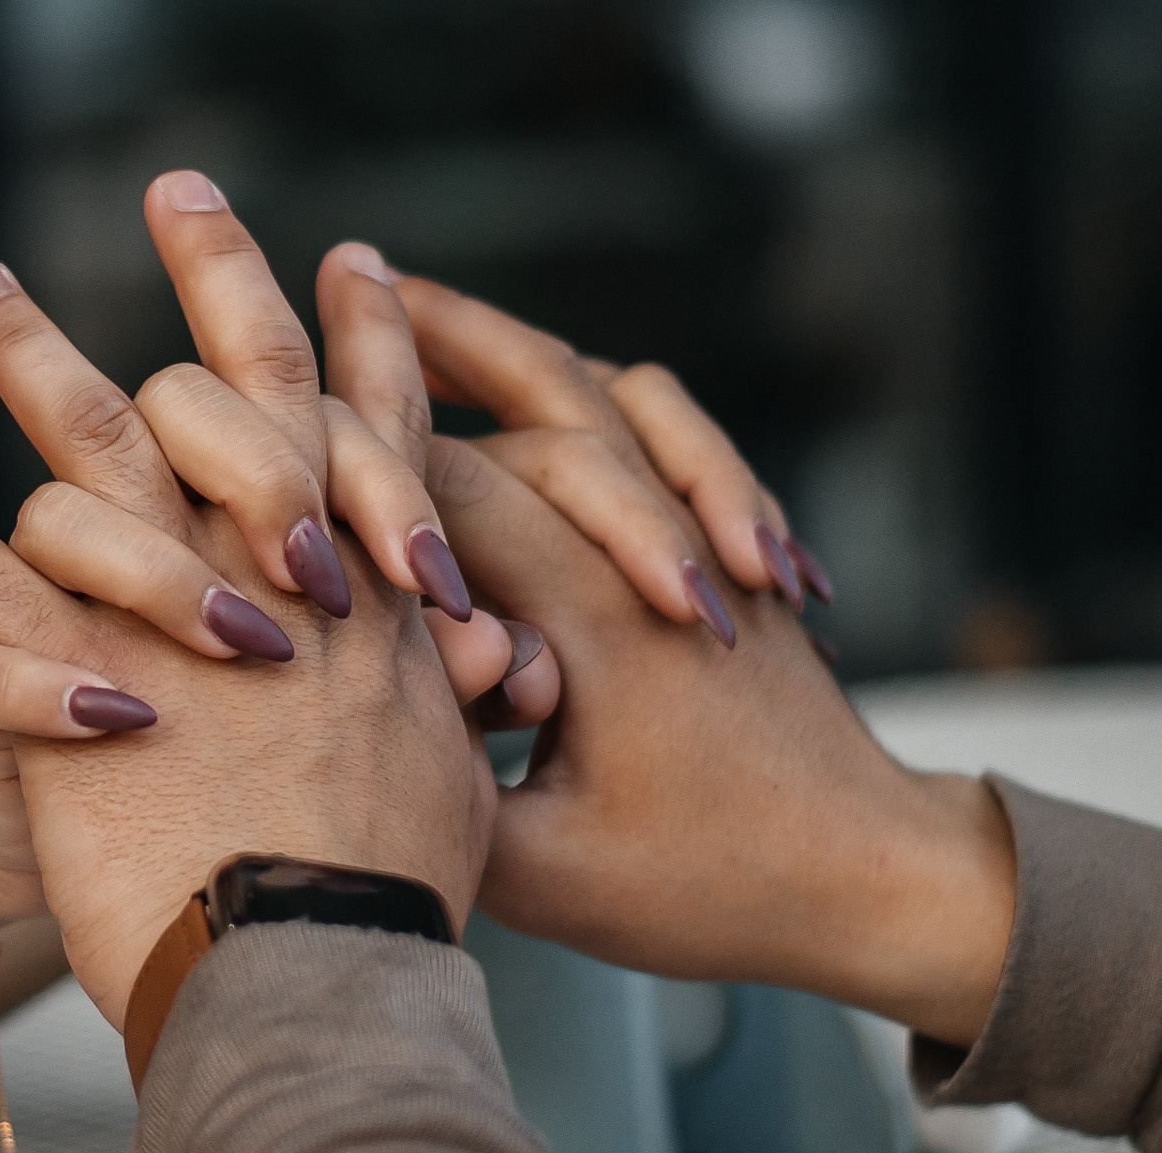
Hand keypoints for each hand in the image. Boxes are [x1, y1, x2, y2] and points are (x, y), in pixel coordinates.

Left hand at [0, 175, 511, 1022]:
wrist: (316, 966)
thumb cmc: (388, 886)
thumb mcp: (452, 765)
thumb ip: (456, 686)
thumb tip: (500, 652)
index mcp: (365, 579)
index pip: (374, 418)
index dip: (365, 331)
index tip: (349, 256)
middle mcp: (268, 559)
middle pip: (234, 378)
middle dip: (215, 267)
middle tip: (182, 183)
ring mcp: (165, 602)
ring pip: (87, 438)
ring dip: (25, 346)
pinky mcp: (67, 666)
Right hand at [400, 283, 1014, 1046]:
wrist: (874, 878)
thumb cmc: (711, 885)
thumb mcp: (546, 872)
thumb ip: (438, 780)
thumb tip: (344, 701)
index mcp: (597, 609)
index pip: (453, 485)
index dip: (360, 453)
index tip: (287, 420)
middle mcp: (650, 542)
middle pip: (535, 391)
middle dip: (435, 334)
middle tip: (349, 278)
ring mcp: (699, 531)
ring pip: (603, 390)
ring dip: (513, 341)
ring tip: (425, 309)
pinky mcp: (726, 541)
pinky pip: (665, 425)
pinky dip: (600, 391)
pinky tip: (549, 387)